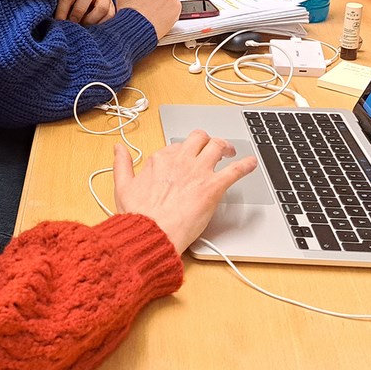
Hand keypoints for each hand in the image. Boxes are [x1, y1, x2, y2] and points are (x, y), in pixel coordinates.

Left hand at [55, 0, 115, 25]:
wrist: (92, 2)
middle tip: (73, 23)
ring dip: (91, 20)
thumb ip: (63, 12)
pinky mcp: (112, 8)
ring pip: (101, 8)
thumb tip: (60, 24)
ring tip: (84, 28)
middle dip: (78, 11)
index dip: (62, 11)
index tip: (59, 22)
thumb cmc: (73, 6)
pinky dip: (100, 25)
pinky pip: (109, 18)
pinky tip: (93, 29)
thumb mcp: (67, 5)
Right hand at [113, 131, 257, 254]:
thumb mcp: (123, 186)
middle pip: (200, 138)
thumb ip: (122, 164)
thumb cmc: (138, 215)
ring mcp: (198, 172)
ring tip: (231, 152)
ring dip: (226, 147)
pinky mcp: (213, 187)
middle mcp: (181, 161)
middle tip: (213, 148)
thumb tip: (118, 149)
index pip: (177, 146)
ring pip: (217, 147)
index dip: (183, 152)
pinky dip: (246, 165)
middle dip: (208, 140)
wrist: (152, 233)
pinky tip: (252, 164)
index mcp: (160, 160)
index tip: (186, 159)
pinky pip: (235, 171)